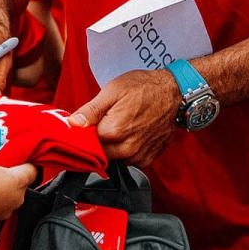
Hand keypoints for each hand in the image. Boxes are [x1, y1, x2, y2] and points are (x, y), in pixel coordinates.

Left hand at [68, 68, 182, 166]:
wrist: (176, 92)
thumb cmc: (145, 87)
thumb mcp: (113, 90)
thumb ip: (91, 110)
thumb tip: (72, 123)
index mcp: (113, 131)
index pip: (86, 142)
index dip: (85, 133)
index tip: (87, 124)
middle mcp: (126, 149)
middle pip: (99, 154)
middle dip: (98, 141)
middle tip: (105, 123)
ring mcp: (139, 156)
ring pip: (114, 159)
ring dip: (112, 147)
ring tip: (121, 126)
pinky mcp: (148, 158)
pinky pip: (129, 161)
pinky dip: (126, 151)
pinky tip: (131, 134)